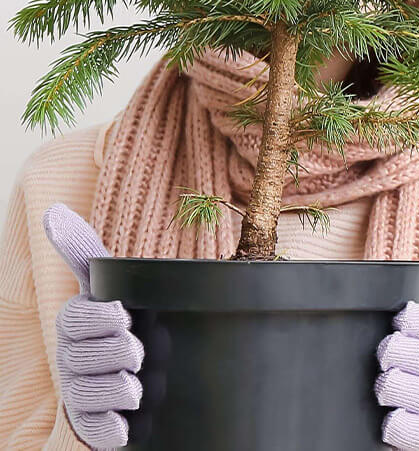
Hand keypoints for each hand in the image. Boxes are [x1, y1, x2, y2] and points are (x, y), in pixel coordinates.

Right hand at [42, 204, 142, 449]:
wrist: (145, 381)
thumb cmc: (126, 326)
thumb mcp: (110, 289)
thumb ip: (84, 254)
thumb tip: (52, 212)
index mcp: (76, 325)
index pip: (76, 319)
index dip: (100, 319)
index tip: (125, 317)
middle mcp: (72, 360)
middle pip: (85, 356)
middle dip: (117, 353)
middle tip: (139, 351)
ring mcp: (82, 394)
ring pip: (90, 392)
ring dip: (119, 388)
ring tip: (138, 386)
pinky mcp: (96, 426)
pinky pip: (98, 430)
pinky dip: (112, 428)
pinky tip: (125, 424)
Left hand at [377, 248, 418, 450]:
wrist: (414, 419)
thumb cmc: (407, 363)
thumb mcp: (412, 328)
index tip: (398, 317)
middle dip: (405, 353)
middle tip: (383, 353)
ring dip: (398, 387)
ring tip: (381, 386)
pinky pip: (416, 432)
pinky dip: (399, 425)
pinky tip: (386, 418)